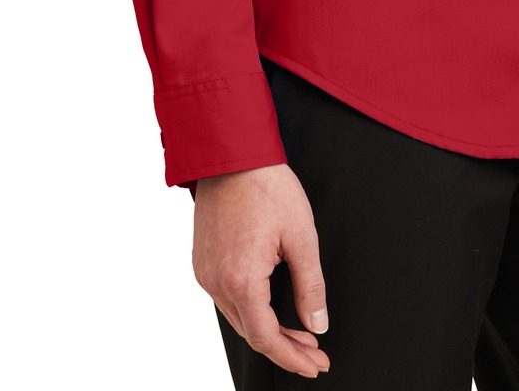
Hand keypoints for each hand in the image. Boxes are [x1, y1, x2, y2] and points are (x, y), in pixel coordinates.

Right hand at [192, 163, 331, 377]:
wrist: (232, 154)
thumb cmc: (266, 186)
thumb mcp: (301, 236)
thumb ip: (311, 286)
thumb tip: (318, 323)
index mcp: (241, 279)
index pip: (266, 338)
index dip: (293, 357)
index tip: (315, 363)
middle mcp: (216, 281)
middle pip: (252, 333)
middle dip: (286, 347)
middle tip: (315, 352)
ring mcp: (205, 272)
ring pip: (238, 318)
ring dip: (268, 329)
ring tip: (299, 333)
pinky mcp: (201, 261)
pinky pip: (226, 298)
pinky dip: (250, 309)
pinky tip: (270, 307)